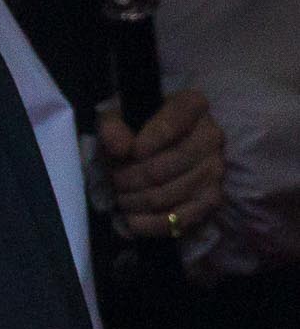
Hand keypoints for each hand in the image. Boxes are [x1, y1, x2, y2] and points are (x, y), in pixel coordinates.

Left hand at [98, 89, 224, 239]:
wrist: (153, 146)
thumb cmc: (133, 128)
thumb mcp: (115, 117)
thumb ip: (113, 127)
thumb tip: (120, 148)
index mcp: (192, 105)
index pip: (176, 120)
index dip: (153, 138)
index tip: (131, 152)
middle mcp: (212, 135)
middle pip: (171, 162)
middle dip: (134, 175)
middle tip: (114, 180)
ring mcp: (216, 169)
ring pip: (172, 192)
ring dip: (138, 199)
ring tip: (120, 197)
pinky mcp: (213, 199)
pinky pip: (183, 217)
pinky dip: (153, 223)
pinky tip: (132, 220)